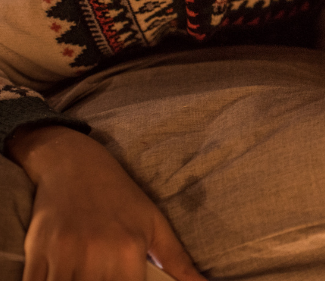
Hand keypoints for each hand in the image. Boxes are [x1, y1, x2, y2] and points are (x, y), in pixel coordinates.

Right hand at [7, 125, 205, 280]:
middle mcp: (96, 254)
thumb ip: (177, 261)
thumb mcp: (154, 224)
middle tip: (105, 277)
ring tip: (87, 278)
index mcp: (129, 250)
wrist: (75, 164)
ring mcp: (64, 255)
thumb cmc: (121, 197)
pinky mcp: (37, 254)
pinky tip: (62, 278)